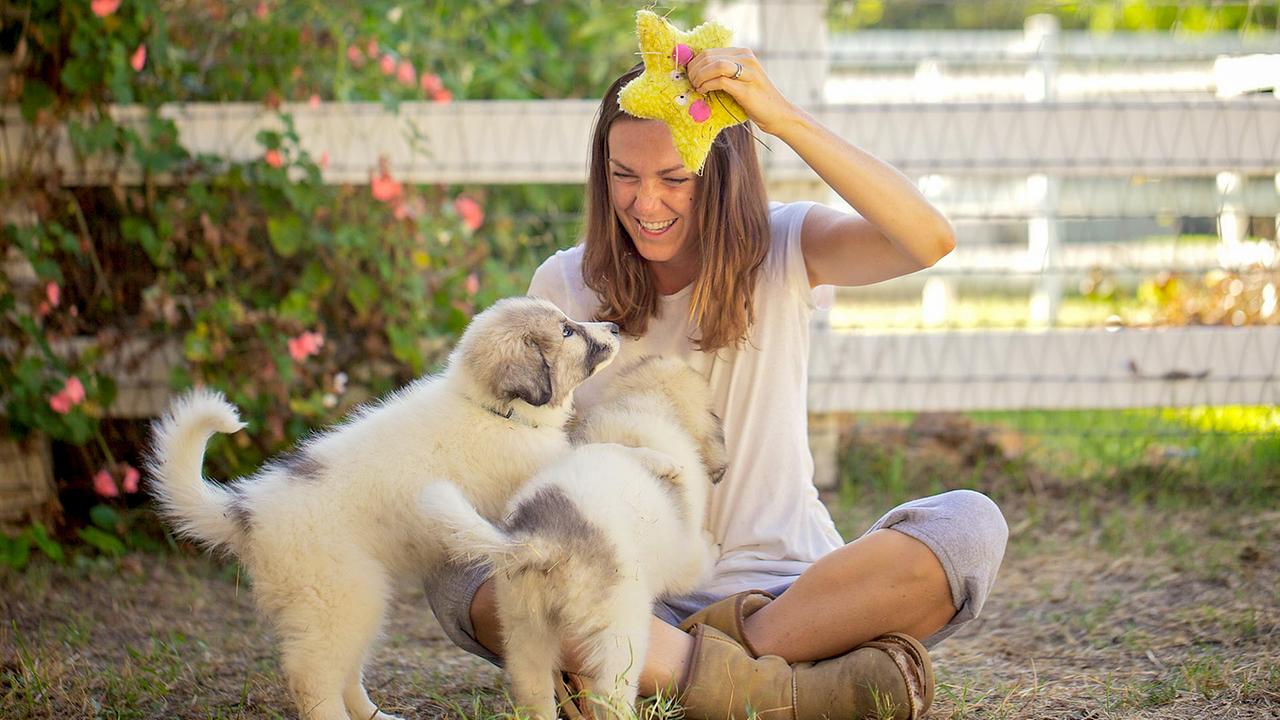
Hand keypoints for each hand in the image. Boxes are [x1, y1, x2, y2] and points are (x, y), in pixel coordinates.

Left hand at [685, 48, 799, 135]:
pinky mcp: (746, 89)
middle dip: (695, 70)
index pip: (710, 52)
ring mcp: (748, 73)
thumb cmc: (756, 99)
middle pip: (710, 57)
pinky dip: (707, 85)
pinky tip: (703, 91)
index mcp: (743, 53)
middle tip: (691, 83)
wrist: (777, 113)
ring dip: (700, 76)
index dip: (695, 63)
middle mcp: (746, 58)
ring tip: (696, 86)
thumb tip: (698, 71)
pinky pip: (721, 81)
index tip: (690, 75)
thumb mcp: (740, 78)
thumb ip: (725, 70)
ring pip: (715, 66)